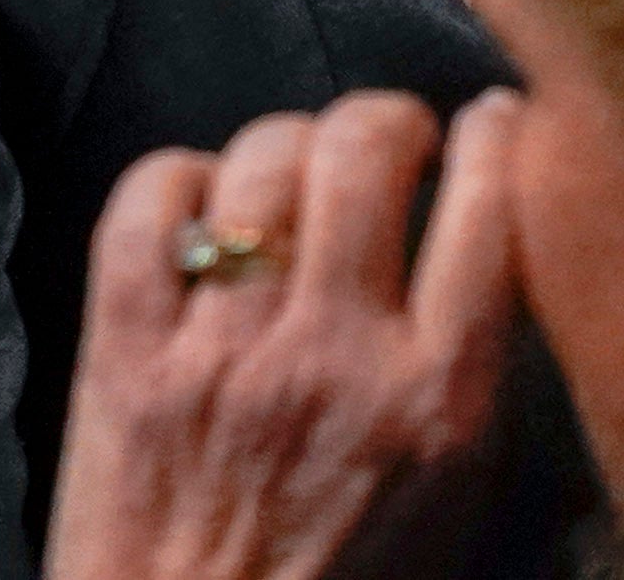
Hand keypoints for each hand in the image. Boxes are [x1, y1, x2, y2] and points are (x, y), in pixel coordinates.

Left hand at [45, 92, 517, 579]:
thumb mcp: (453, 503)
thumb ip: (471, 377)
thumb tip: (491, 243)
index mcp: (438, 405)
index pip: (491, 211)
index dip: (498, 137)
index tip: (491, 121)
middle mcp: (335, 358)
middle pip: (364, 149)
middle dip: (384, 120)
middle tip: (387, 141)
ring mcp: (222, 349)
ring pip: (259, 159)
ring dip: (285, 146)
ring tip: (294, 175)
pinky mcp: (124, 352)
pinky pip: (148, 200)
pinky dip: (178, 178)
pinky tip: (201, 205)